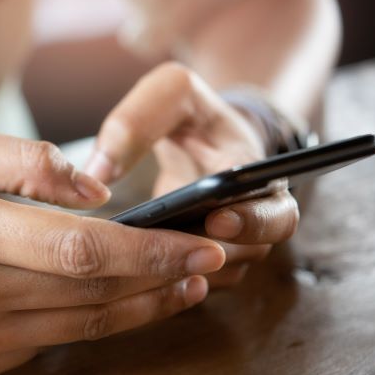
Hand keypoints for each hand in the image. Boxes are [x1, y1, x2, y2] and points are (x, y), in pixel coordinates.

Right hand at [0, 127, 224, 374]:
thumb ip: (22, 160)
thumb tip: (96, 188)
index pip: (81, 247)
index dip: (150, 249)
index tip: (200, 243)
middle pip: (92, 291)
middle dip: (162, 279)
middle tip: (211, 264)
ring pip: (81, 326)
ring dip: (141, 307)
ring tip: (184, 288)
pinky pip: (48, 343)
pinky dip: (93, 323)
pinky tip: (119, 303)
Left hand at [84, 62, 299, 286]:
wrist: (199, 137)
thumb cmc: (189, 113)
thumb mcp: (170, 93)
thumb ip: (137, 120)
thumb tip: (98, 171)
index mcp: (255, 176)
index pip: (275, 211)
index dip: (251, 222)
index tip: (216, 220)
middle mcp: (251, 217)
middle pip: (248, 254)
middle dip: (209, 252)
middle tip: (171, 247)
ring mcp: (228, 245)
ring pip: (213, 274)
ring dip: (176, 269)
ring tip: (135, 263)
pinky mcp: (200, 261)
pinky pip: (186, 281)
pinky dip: (159, 278)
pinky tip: (125, 272)